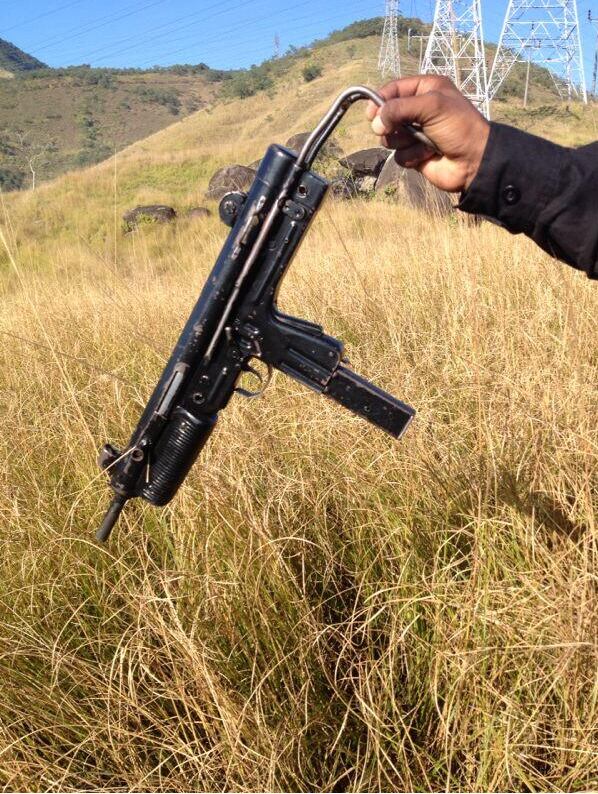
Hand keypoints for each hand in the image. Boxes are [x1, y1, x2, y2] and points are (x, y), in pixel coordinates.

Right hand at [366, 75, 490, 192]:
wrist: (473, 160)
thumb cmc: (458, 126)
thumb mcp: (431, 106)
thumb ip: (400, 108)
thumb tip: (376, 122)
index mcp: (425, 90)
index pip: (393, 89)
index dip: (379, 100)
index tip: (371, 114)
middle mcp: (418, 110)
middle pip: (387, 115)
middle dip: (391, 125)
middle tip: (401, 129)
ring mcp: (415, 133)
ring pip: (390, 138)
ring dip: (404, 142)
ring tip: (423, 142)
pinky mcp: (414, 153)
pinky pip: (398, 155)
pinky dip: (411, 156)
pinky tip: (428, 155)